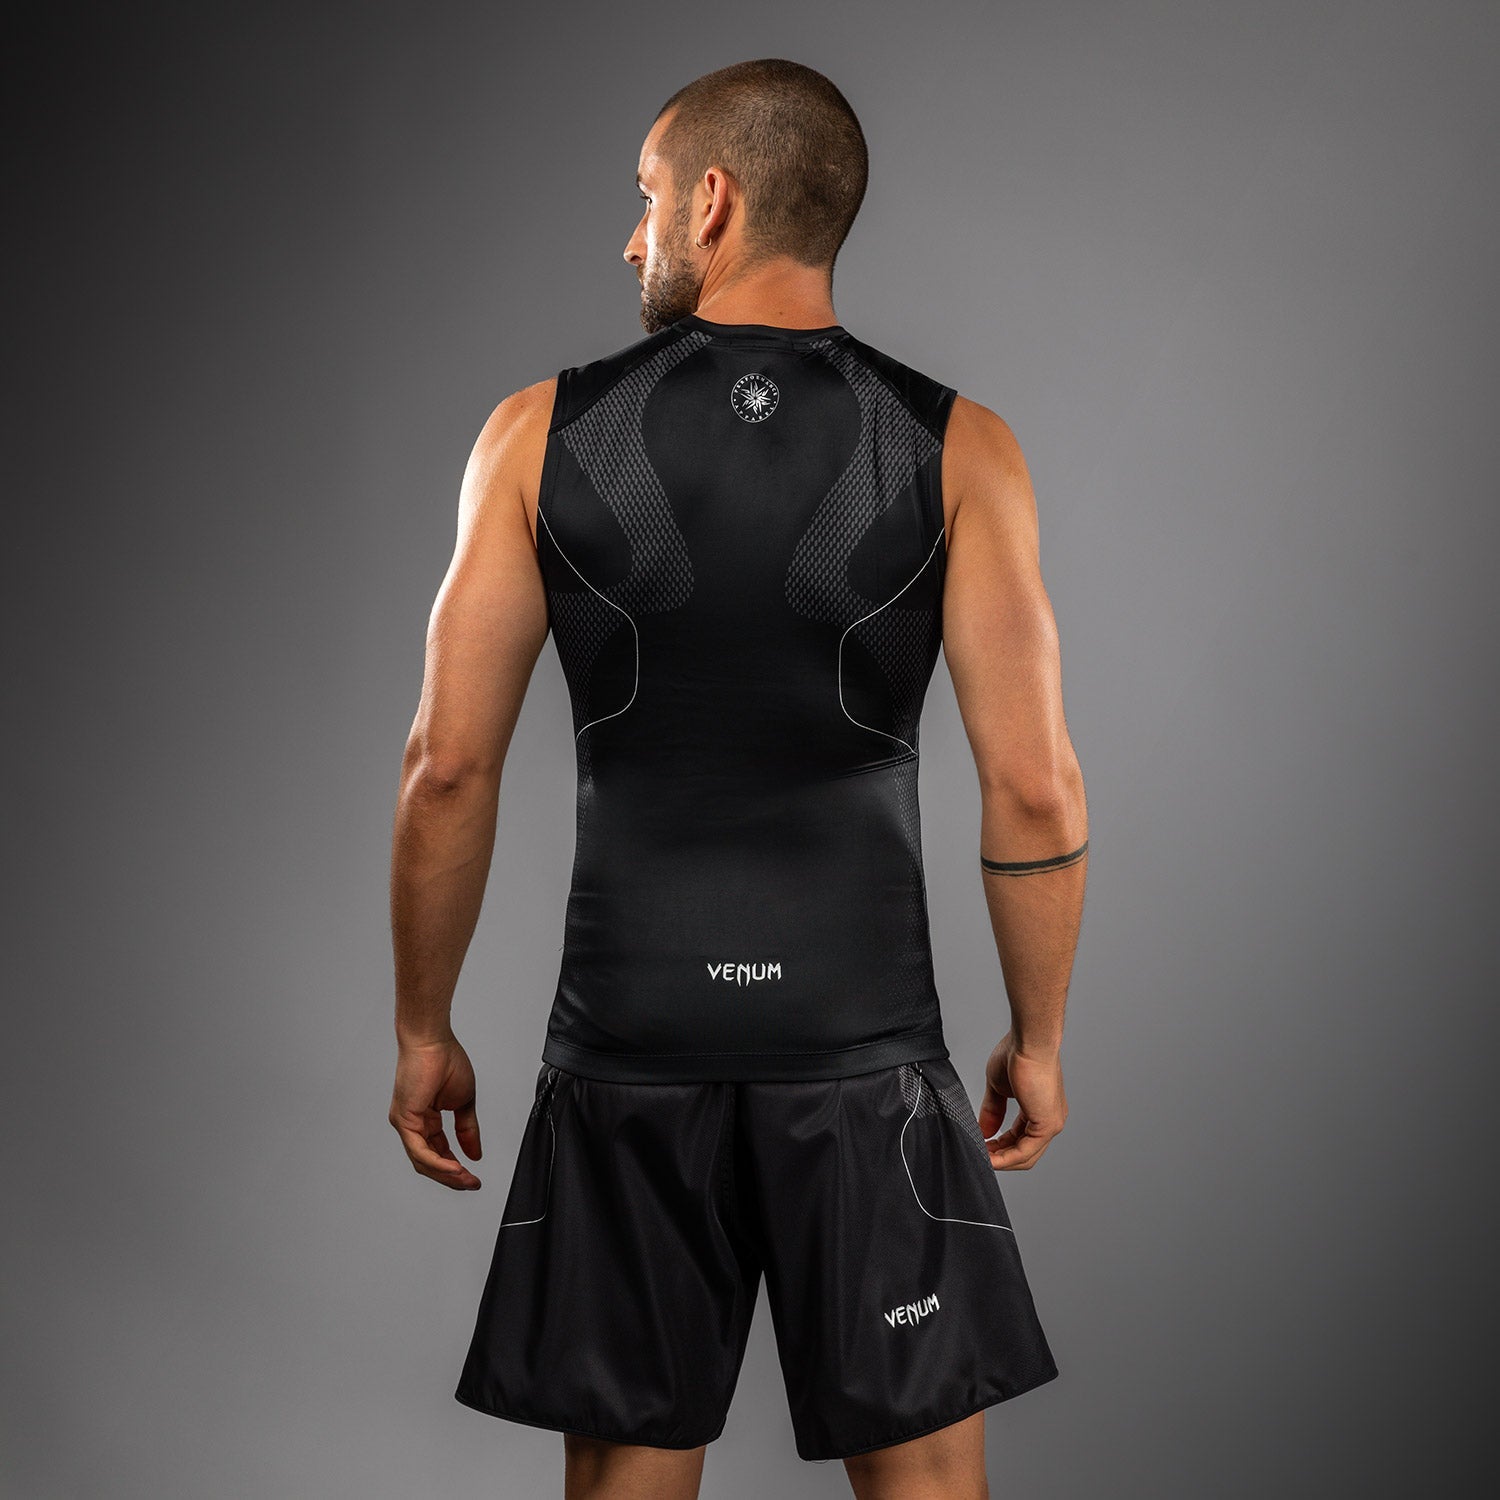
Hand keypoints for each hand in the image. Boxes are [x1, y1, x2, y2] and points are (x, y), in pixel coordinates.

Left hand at [389, 1031, 482, 1188]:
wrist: (433, 1041)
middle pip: (429, 1162)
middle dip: (452, 1177)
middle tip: (471, 1184)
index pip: (439, 1152)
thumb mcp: (464, 1102)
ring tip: (465, 1179)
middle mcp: (412, 1124)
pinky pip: (419, 1150)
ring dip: (446, 1174)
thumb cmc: (445, 1060)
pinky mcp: (404, 1120)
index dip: (456, 1167)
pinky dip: (437, 1162)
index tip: (473, 1177)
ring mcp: (405, 1124)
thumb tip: (475, 1153)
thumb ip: (467, 1129)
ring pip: (423, 1161)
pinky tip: (454, 1167)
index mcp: (425, 1119)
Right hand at [978, 1032, 1066, 1170]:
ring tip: (982, 1159)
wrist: (1028, 1042)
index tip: (981, 1145)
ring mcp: (1051, 1124)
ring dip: (1002, 1160)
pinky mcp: (1047, 1125)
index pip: (1020, 1137)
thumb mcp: (998, 1087)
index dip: (999, 1145)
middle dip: (1000, 1157)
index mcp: (1040, 1108)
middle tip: (980, 1156)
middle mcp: (1050, 1119)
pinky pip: (1025, 1151)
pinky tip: (990, 1158)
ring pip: (1026, 1156)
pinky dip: (1006, 1158)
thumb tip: (984, 1130)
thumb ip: (993, 1110)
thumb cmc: (1017, 1054)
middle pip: (1025, 1152)